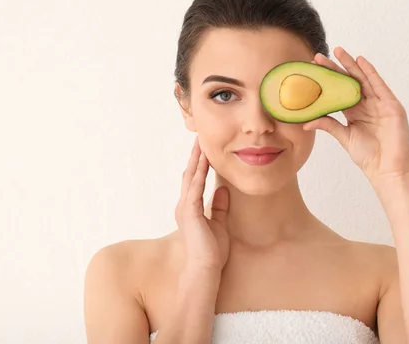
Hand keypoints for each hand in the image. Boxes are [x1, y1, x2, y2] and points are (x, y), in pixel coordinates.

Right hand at [175, 137, 230, 271]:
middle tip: (199, 138)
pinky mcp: (190, 211)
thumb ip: (219, 207)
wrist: (205, 268)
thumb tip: (224, 190)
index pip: (194, 181)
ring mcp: (185, 208)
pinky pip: (195, 187)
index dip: (199, 164)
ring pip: (190, 177)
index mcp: (190, 209)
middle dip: (195, 156)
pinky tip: (203, 161)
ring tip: (201, 143)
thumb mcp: (219, 224)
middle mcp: (184, 205)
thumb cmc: (212, 251)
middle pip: (189, 175)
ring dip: (196, 160)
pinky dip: (199, 173)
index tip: (204, 149)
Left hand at [303, 46, 408, 183]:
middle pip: (349, 83)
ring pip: (363, 80)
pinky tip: (360, 61)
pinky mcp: (392, 106)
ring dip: (351, 65)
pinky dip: (370, 73)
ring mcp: (380, 104)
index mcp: (355, 112)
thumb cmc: (368, 156)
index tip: (312, 70)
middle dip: (335, 68)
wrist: (387, 170)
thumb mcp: (343, 137)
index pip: (338, 92)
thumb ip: (327, 125)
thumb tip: (305, 121)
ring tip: (338, 52)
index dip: (326, 81)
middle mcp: (367, 105)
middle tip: (319, 56)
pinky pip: (380, 86)